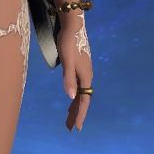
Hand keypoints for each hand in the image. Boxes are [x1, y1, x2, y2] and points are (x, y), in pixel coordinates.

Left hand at [57, 17, 92, 132]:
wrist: (73, 25)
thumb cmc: (68, 43)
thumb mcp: (67, 62)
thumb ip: (68, 79)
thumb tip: (71, 97)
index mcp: (85, 77)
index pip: (84, 101)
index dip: (80, 114)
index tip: (76, 128)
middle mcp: (87, 76)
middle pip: (83, 99)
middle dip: (77, 113)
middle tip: (70, 127)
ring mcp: (85, 71)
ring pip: (81, 93)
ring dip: (76, 105)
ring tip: (69, 117)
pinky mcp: (81, 66)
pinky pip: (80, 86)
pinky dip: (76, 95)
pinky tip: (72, 97)